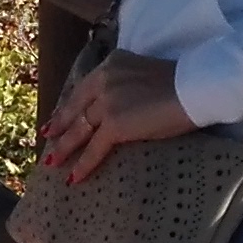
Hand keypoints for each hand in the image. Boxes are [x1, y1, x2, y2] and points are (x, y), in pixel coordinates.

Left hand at [36, 52, 195, 182]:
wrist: (195, 86)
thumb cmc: (182, 83)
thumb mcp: (145, 74)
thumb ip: (128, 84)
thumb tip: (125, 104)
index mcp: (111, 65)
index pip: (84, 89)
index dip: (69, 106)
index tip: (58, 116)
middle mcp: (103, 80)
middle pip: (76, 109)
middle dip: (59, 126)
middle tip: (47, 138)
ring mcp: (107, 102)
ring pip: (80, 129)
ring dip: (65, 147)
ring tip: (52, 161)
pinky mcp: (115, 123)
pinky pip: (95, 148)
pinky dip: (83, 164)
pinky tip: (74, 177)